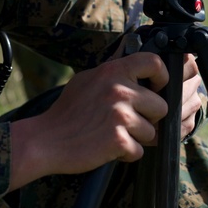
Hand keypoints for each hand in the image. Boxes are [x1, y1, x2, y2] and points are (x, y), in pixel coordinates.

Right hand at [8, 52, 202, 189]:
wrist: (45, 140)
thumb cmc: (68, 111)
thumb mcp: (89, 78)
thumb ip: (114, 69)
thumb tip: (134, 53)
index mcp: (113, 71)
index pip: (155, 64)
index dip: (162, 78)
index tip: (156, 88)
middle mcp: (119, 90)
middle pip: (161, 106)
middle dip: (149, 118)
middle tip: (127, 122)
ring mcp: (119, 116)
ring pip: (152, 132)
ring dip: (136, 138)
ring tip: (113, 134)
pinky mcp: (118, 140)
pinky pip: (139, 151)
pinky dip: (126, 154)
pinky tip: (108, 147)